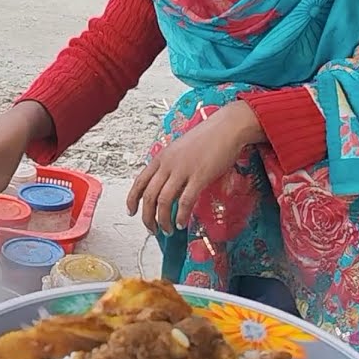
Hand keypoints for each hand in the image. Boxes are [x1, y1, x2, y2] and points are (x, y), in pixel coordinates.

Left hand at [127, 101, 261, 233]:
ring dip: (163, 220)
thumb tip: (167, 186)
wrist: (226, 127)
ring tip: (167, 230)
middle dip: (147, 217)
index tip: (131, 211)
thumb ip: (171, 166)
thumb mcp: (180, 150)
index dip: (132, 199)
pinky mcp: (200, 176)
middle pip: (149, 196)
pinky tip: (182, 222)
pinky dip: (181, 215)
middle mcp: (168, 164)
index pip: (139, 181)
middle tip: (152, 229)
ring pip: (163, 201)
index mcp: (161, 157)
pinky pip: (185, 201)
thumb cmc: (207, 138)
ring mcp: (183, 170)